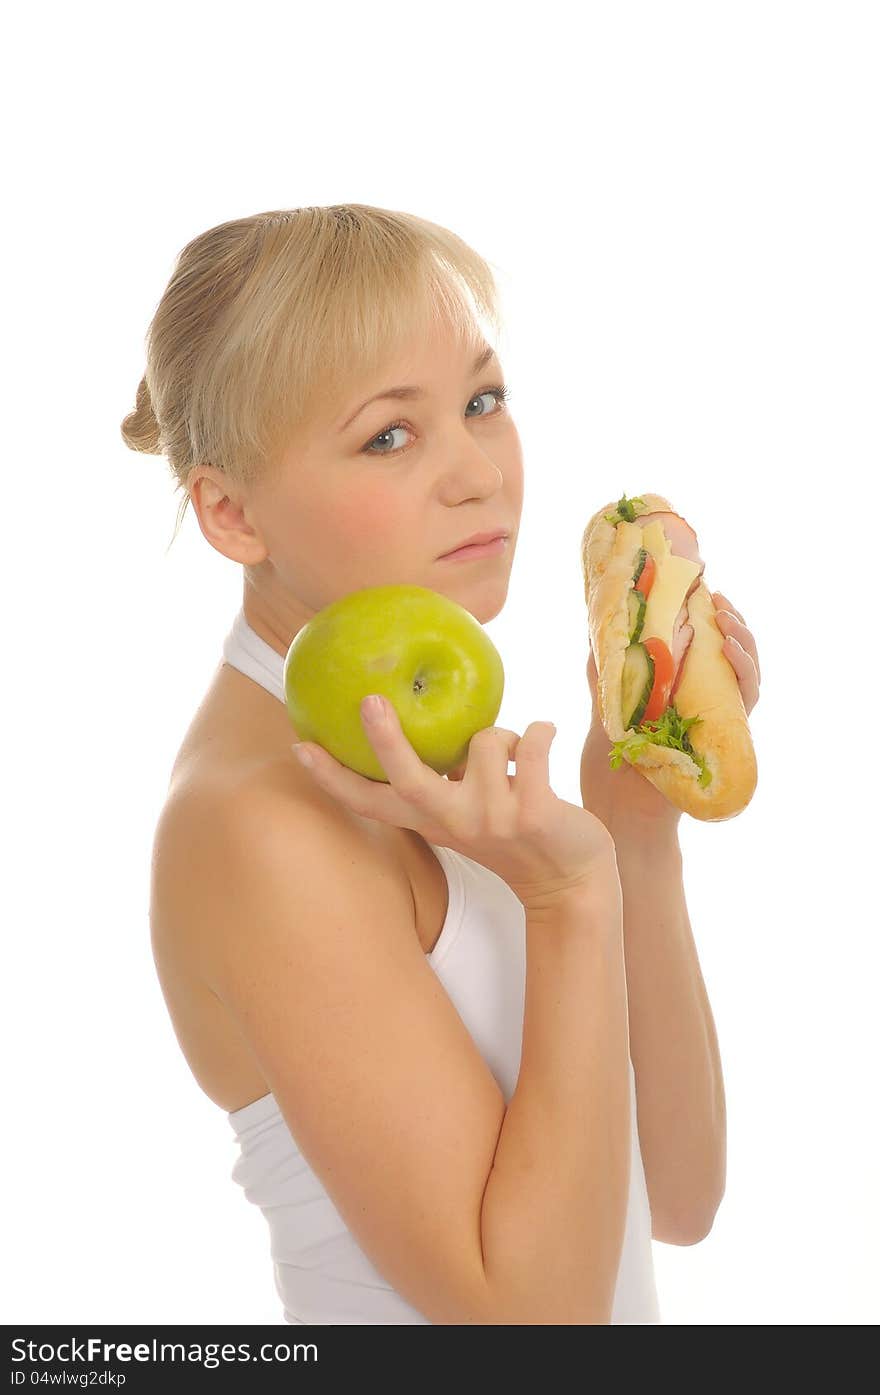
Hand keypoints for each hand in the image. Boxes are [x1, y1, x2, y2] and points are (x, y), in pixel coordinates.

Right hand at [293, 696, 619, 909]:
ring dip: (507, 735)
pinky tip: (547, 735)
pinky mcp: (535, 815)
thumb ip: (443, 777)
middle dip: (387, 740)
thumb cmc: (515, 830)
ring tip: (519, 760)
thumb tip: (419, 717)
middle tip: (371, 701)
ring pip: (487, 740)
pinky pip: (532, 743)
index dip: (332, 777)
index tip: (300, 745)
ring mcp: (493, 821)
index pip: (369, 802)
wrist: (571, 880)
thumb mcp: (467, 810)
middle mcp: (454, 823)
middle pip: (408, 780)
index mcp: (431, 821)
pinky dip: (542, 730)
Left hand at [581, 589, 760, 834]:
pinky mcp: (727, 735)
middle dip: (728, 620)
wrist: (622, 812)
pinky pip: (746, 699)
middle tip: (715, 596)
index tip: (699, 586)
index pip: (700, 645)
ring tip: (726, 616)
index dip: (705, 616)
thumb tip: (595, 635)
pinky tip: (729, 649)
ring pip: (744, 670)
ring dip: (741, 638)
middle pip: (728, 652)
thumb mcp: (605, 711)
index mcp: (676, 690)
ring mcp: (717, 717)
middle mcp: (702, 701)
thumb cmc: (613, 768)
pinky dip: (744, 671)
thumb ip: (605, 677)